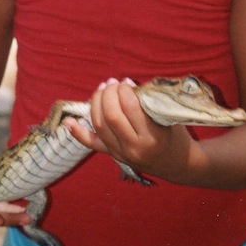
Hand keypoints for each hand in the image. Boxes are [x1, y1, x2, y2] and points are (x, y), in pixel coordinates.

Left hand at [65, 78, 192, 182]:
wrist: (177, 164)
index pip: (130, 107)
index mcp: (152, 137)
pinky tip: (68, 121)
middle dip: (108, 94)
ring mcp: (121, 153)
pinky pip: (92, 143)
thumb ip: (148, 102)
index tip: (127, 81)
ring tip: (102, 88)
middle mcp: (134, 148)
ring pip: (99, 125)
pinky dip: (78, 132)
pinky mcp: (113, 156)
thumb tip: (125, 83)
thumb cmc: (176, 135)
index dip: (125, 89)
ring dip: (96, 103)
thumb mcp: (169, 118)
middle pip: (111, 116)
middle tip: (113, 82)